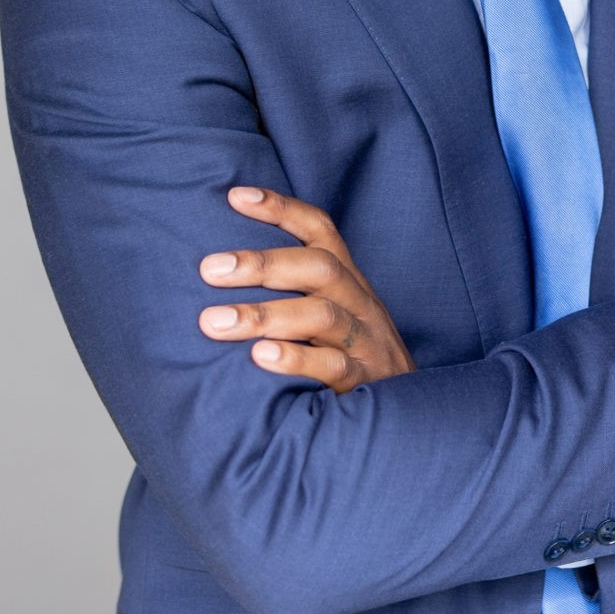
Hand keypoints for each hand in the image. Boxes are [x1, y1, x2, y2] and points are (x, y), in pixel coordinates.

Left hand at [198, 186, 414, 392]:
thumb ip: (293, 291)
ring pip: (321, 316)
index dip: (282, 210)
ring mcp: (366, 342)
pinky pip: (333, 367)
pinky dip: (296, 360)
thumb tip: (219, 270)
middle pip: (318, 268)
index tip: (235, 197)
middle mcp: (359, 303)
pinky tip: (259, 357)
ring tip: (213, 322)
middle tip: (208, 269)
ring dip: (264, 315)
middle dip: (261, 264)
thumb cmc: (350, 357)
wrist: (405, 416)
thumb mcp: (330, 315)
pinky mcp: (364, 382)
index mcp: (348, 280)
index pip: (320, 231)